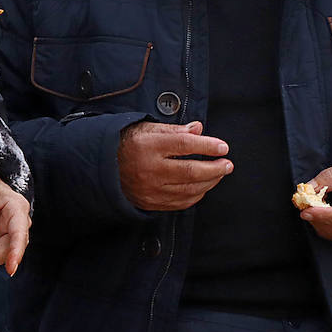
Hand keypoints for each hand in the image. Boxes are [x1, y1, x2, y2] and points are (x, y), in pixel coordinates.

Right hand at [117, 121, 231, 210]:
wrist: (103, 167)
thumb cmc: (127, 144)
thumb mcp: (147, 129)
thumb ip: (175, 130)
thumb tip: (199, 129)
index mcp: (148, 145)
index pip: (185, 145)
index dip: (207, 146)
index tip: (223, 147)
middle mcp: (149, 169)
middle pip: (190, 171)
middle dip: (215, 168)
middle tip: (227, 164)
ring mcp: (150, 188)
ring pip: (189, 189)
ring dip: (210, 182)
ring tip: (219, 173)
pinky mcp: (151, 202)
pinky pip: (181, 203)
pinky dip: (197, 195)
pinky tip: (204, 187)